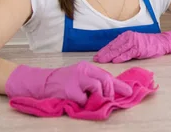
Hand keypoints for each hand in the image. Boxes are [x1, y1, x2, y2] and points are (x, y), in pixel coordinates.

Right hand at [5, 61, 131, 105]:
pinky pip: (84, 99)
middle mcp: (84, 71)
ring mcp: (76, 79)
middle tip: (109, 100)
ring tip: (92, 100)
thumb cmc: (63, 81)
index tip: (129, 92)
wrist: (42, 83)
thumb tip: (112, 91)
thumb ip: (94, 81)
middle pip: (106, 80)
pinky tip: (77, 101)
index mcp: (88, 68)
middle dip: (110, 92)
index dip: (120, 85)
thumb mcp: (80, 77)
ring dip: (98, 97)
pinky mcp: (70, 90)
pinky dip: (83, 103)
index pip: (108, 75)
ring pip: (98, 87)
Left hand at [93, 30, 170, 63]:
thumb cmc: (147, 44)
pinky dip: (121, 57)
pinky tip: (115, 60)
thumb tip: (111, 54)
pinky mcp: (139, 48)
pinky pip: (128, 53)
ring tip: (102, 61)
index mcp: (126, 36)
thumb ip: (123, 47)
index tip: (96, 56)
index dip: (104, 50)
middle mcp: (129, 37)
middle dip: (104, 53)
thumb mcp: (133, 43)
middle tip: (96, 60)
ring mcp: (134, 43)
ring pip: (119, 50)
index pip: (112, 44)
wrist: (161, 42)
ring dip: (109, 56)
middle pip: (114, 47)